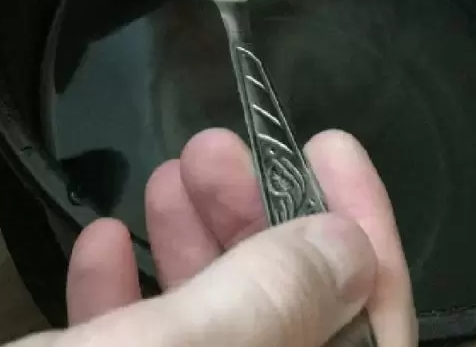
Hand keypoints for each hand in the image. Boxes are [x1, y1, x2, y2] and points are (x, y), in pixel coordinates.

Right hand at [10, 128, 416, 346]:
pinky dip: (124, 300)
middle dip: (258, 223)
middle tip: (215, 150)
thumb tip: (350, 247)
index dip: (365, 231)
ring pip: (213, 336)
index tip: (328, 148)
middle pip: (290, 322)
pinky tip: (100, 244)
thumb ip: (275, 302)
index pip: (376, 331)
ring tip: (167, 174)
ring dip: (193, 248)